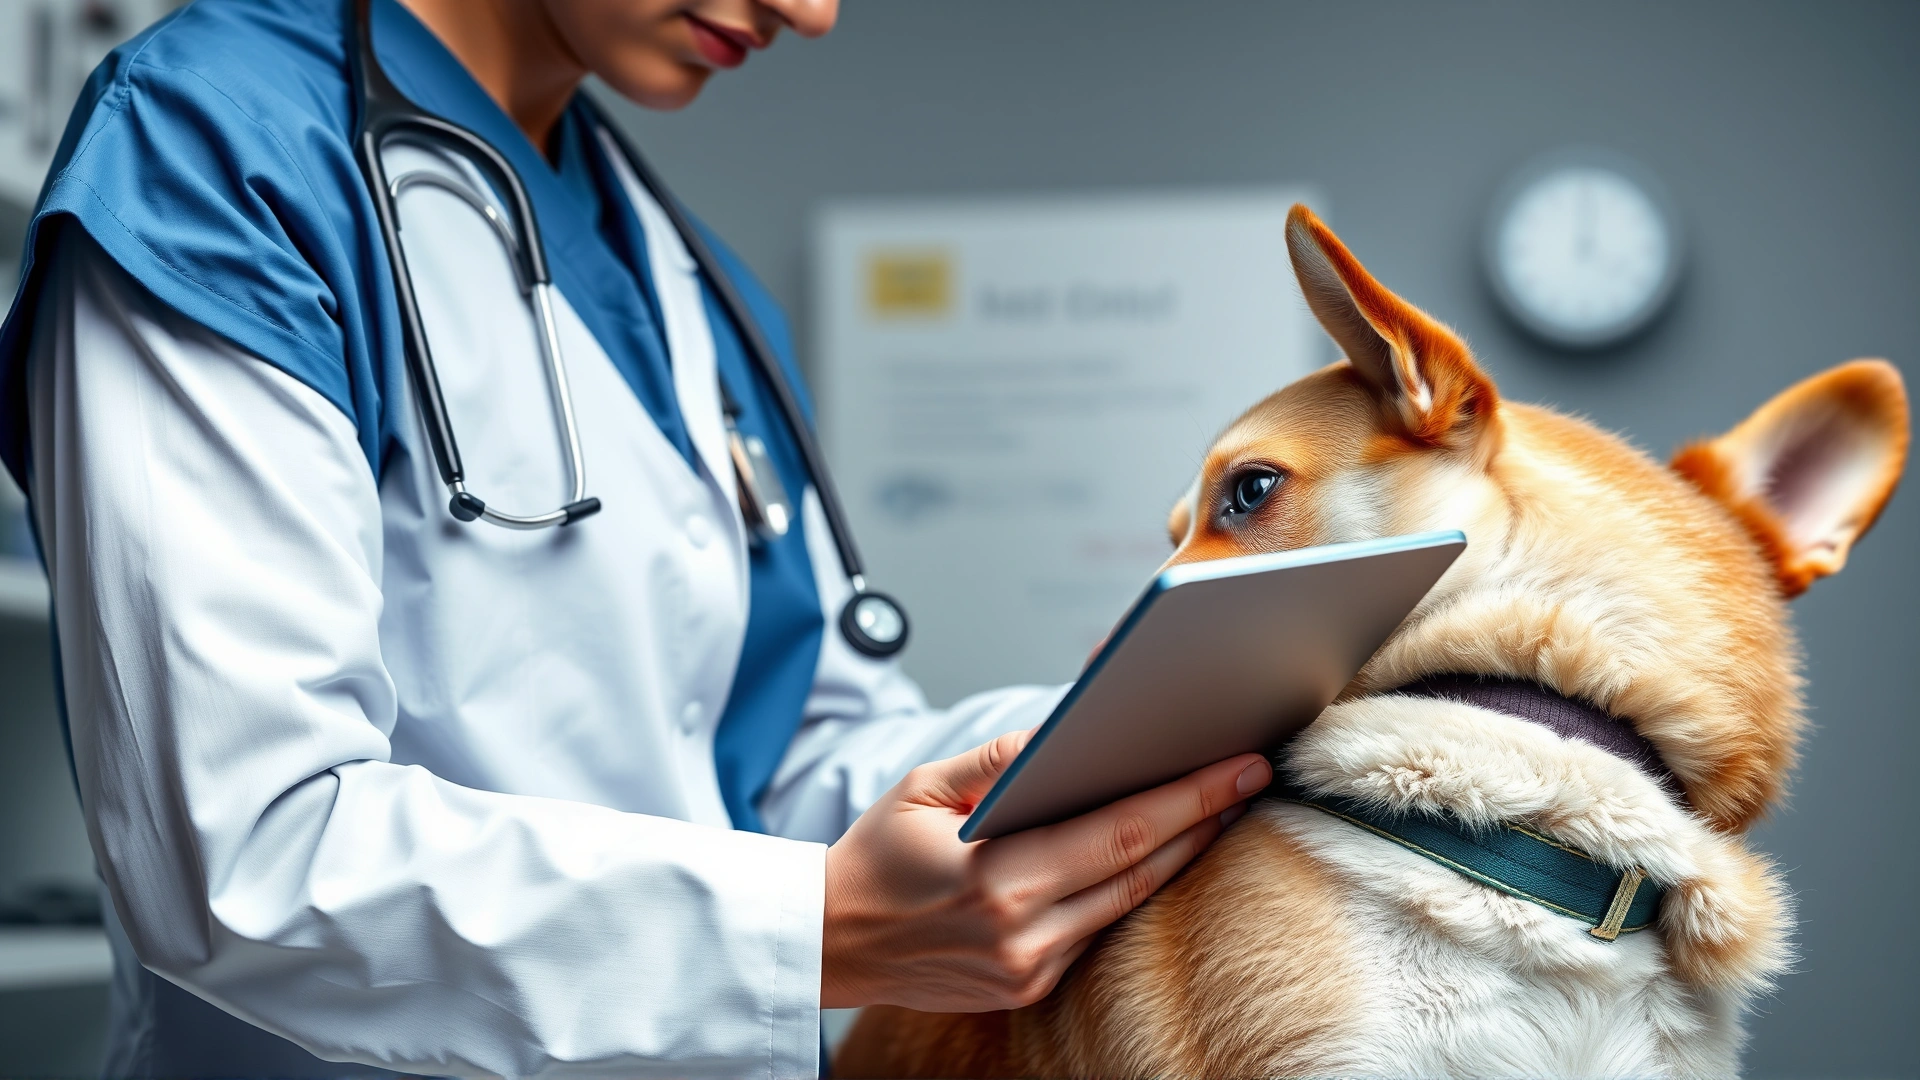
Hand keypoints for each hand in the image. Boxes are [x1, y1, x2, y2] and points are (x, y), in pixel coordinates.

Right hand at [820, 730, 1270, 1011]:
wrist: (828, 942)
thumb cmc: (872, 858)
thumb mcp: (922, 788)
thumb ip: (998, 761)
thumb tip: (1066, 732)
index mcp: (996, 880)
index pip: (1119, 833)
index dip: (1188, 798)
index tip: (1237, 765)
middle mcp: (1021, 935)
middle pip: (1141, 870)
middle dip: (1204, 818)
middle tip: (1251, 775)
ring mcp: (1028, 970)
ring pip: (1127, 903)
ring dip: (1179, 853)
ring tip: (1219, 806)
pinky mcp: (1028, 988)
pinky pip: (1096, 930)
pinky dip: (1129, 886)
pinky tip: (1160, 850)